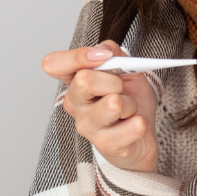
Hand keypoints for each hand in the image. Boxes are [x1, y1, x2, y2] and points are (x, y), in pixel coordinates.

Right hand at [42, 41, 159, 172]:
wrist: (142, 138)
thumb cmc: (129, 101)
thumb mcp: (125, 70)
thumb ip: (113, 54)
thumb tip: (103, 50)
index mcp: (74, 81)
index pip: (54, 64)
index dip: (77, 57)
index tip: (104, 57)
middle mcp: (74, 104)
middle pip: (83, 80)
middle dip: (114, 80)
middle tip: (122, 89)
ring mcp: (87, 126)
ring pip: (112, 104)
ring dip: (131, 103)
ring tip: (130, 110)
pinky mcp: (105, 145)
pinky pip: (132, 126)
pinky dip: (140, 123)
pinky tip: (136, 125)